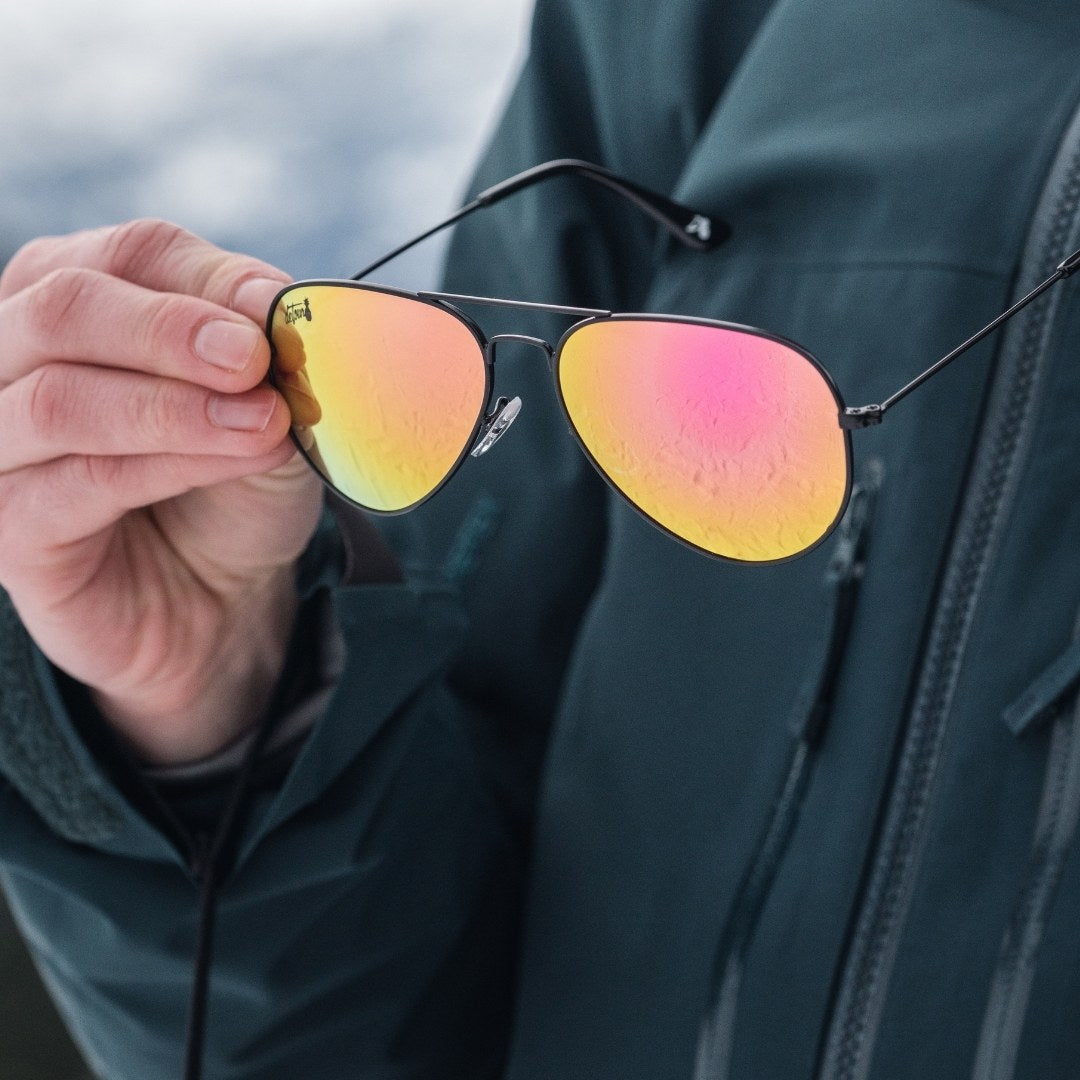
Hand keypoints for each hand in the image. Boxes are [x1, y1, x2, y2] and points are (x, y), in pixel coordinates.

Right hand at [0, 220, 325, 763]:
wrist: (229, 594)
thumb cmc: (236, 485)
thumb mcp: (267, 407)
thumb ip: (261, 354)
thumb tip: (267, 305)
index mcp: (81, 303)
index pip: (129, 254)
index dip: (209, 279)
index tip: (277, 314)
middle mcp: (18, 358)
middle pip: (63, 306)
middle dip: (170, 330)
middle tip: (253, 360)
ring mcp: (3, 445)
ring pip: (58, 399)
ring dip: (175, 408)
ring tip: (263, 424)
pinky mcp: (13, 529)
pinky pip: (78, 484)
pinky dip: (167, 465)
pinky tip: (235, 462)